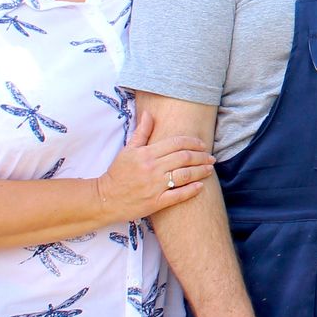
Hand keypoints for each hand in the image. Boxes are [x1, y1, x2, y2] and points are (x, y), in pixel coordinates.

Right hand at [95, 109, 215, 220]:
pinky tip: (200, 186)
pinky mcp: (156, 202)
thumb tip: (149, 114)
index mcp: (146, 153)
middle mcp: (152, 168)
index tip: (202, 144)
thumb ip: (141, 132)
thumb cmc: (118, 173)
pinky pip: (178, 195)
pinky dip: (191, 190)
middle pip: (184, 158)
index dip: (193, 142)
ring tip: (209, 169)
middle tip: (211, 157)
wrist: (105, 198)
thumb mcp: (128, 150)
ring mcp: (155, 186)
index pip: (176, 143)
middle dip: (201, 156)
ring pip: (184, 175)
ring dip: (200, 171)